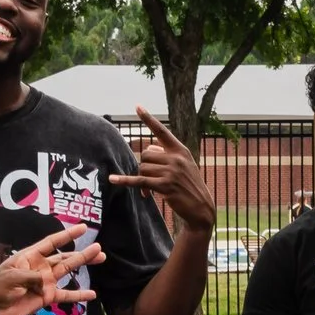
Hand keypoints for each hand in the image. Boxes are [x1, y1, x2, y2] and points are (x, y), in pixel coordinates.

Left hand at [0, 226, 103, 314]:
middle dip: (82, 253)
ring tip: (100, 259)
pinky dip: (78, 295)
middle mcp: (41, 267)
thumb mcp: (12, 277)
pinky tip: (92, 294)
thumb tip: (47, 283)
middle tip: (99, 248)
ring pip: (68, 272)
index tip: (83, 227)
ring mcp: (45, 282)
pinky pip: (66, 295)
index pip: (51, 242)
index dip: (67, 235)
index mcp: (30, 257)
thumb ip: (32, 277)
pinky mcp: (47, 297)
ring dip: (83, 265)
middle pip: (65, 257)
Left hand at [109, 108, 214, 233]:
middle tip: (150, 179)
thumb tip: (148, 150)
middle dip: (144, 166)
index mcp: (181, 150)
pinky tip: (113, 179)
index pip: (162, 131)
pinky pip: (139, 181)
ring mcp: (171, 172)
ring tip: (149, 190)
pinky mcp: (165, 186)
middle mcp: (176, 158)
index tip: (137, 106)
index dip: (149, 119)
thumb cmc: (190, 187)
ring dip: (142, 178)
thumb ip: (168, 155)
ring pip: (143, 168)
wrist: (202, 208)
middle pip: (146, 154)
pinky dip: (124, 181)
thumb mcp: (184, 166)